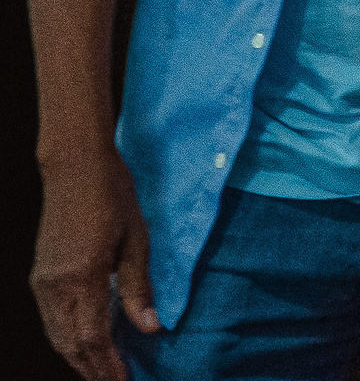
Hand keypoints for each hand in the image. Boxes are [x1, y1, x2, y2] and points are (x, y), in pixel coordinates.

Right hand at [31, 151, 157, 380]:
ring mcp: (42, 281)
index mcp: (81, 277)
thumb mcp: (137, 239)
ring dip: (78, 357)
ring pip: (56, 334)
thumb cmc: (112, 195)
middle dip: (91, 369)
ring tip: (101, 372)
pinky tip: (84, 343)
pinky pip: (51, 319)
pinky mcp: (40, 275)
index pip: (92, 337)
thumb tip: (151, 328)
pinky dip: (67, 337)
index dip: (106, 366)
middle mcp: (54, 285)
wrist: (75, 167)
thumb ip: (139, 288)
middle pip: (70, 343)